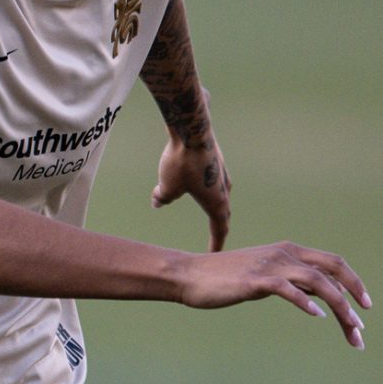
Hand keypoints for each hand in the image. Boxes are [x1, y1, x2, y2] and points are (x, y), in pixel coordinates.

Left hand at [151, 132, 230, 250]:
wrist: (192, 128)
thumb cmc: (181, 162)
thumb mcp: (167, 187)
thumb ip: (163, 198)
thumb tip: (158, 201)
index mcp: (216, 202)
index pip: (219, 228)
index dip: (216, 243)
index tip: (214, 255)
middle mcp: (223, 188)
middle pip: (223, 212)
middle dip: (219, 226)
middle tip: (217, 238)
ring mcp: (221, 172)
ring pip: (220, 194)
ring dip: (216, 205)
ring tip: (214, 213)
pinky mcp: (215, 159)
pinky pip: (213, 179)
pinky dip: (209, 188)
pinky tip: (200, 184)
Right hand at [175, 241, 370, 348]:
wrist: (189, 275)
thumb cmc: (225, 279)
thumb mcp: (266, 278)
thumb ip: (292, 281)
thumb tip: (318, 296)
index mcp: (289, 251)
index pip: (332, 263)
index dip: (353, 283)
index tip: (364, 307)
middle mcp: (285, 254)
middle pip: (333, 269)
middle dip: (354, 293)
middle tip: (363, 322)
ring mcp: (272, 266)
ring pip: (318, 281)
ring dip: (339, 305)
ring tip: (350, 328)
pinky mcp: (256, 280)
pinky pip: (290, 290)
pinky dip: (307, 303)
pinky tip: (318, 317)